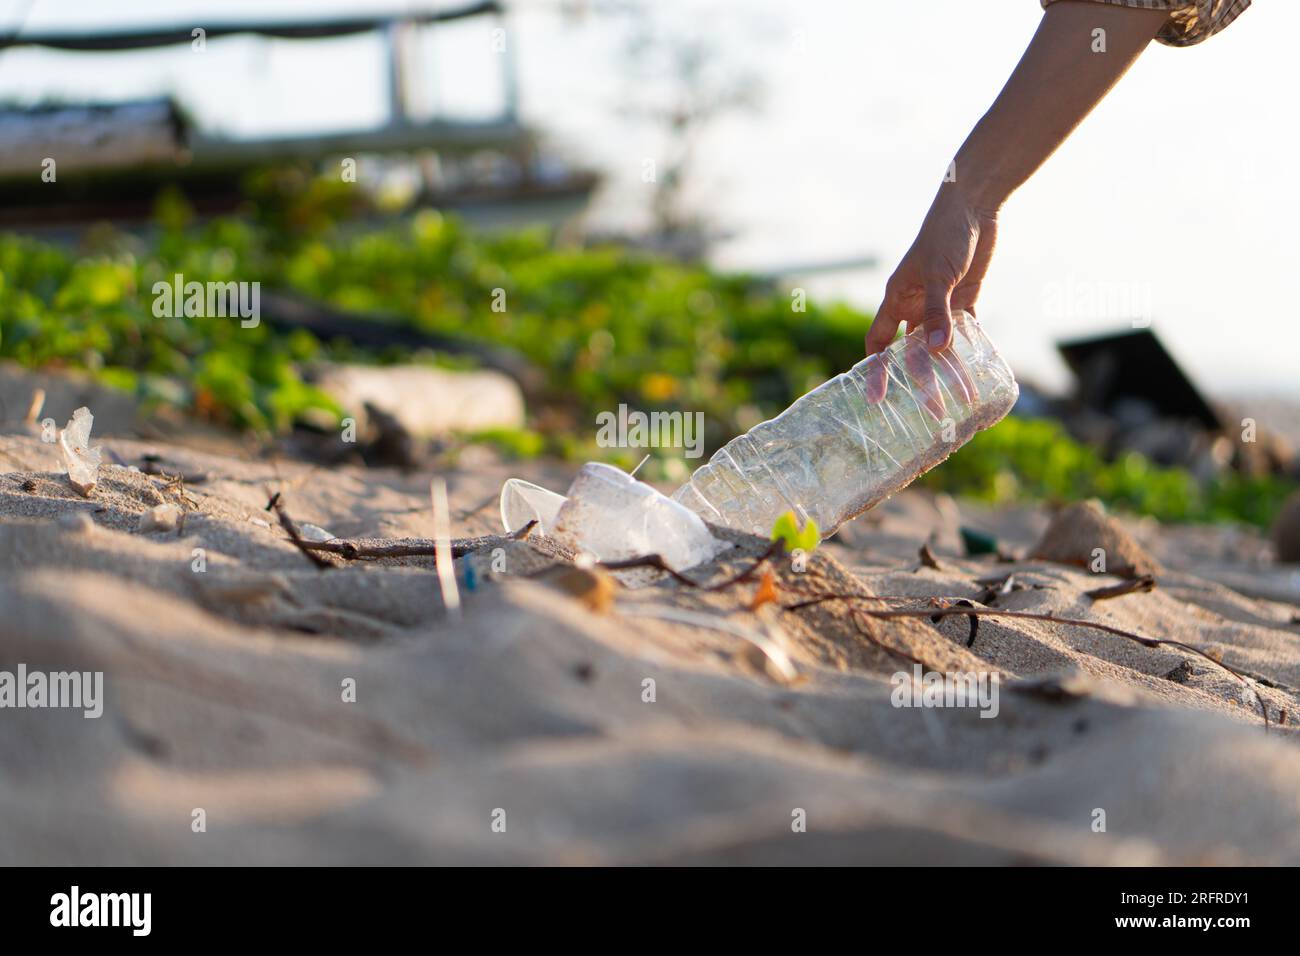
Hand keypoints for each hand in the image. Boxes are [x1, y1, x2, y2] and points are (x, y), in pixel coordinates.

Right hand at [861, 185, 997, 413]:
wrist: (974, 206)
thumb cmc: (946, 234)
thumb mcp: (939, 275)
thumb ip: (938, 312)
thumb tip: (938, 351)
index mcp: (896, 299)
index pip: (879, 343)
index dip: (876, 370)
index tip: (876, 399)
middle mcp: (915, 306)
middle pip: (914, 353)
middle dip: (921, 382)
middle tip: (931, 411)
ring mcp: (941, 305)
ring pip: (942, 348)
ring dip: (950, 372)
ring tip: (962, 400)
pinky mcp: (965, 300)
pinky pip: (966, 333)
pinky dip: (971, 352)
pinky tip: (979, 373)